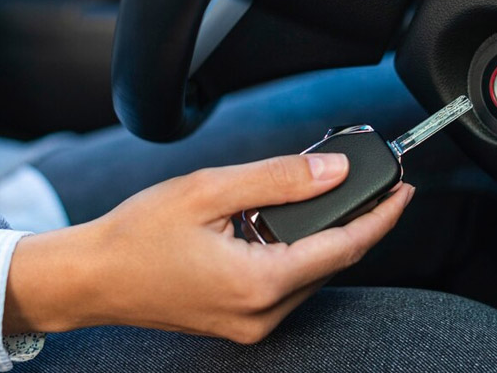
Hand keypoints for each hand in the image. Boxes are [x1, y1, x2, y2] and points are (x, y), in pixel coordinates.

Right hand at [3, 154, 414, 342]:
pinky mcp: (238, 322)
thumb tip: (335, 170)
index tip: (405, 191)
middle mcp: (262, 315)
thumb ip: (279, 179)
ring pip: (312, 274)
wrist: (92, 278)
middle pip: (332, 262)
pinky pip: (288, 285)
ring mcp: (250, 325)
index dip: (381, 216)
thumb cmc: (138, 234)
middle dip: (355, 220)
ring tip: (327, 195)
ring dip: (325, 236)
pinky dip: (298, 253)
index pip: (345, 247)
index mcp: (259, 283)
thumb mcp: (210, 190)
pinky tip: (289, 225)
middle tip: (368, 181)